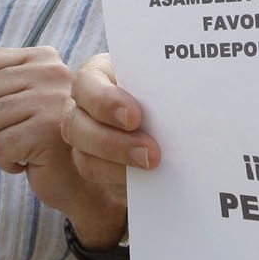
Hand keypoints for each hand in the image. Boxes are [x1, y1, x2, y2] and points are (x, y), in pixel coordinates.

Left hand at [0, 46, 91, 207]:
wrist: (83, 179)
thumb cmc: (45, 140)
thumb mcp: (19, 104)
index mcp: (41, 58)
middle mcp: (51, 72)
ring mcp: (53, 100)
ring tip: (9, 151)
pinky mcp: (50, 130)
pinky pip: (1, 145)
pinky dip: (4, 161)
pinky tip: (24, 163)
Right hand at [59, 53, 161, 248]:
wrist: (167, 110)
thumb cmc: (161, 85)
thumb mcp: (160, 79)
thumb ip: (162, 86)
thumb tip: (181, 98)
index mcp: (96, 76)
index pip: (87, 84)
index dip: (107, 102)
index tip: (135, 117)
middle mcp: (81, 108)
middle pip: (77, 127)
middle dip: (114, 144)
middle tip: (152, 154)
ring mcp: (83, 139)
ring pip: (85, 159)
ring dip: (118, 169)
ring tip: (153, 169)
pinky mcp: (95, 166)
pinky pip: (100, 181)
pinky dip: (123, 183)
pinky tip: (149, 182)